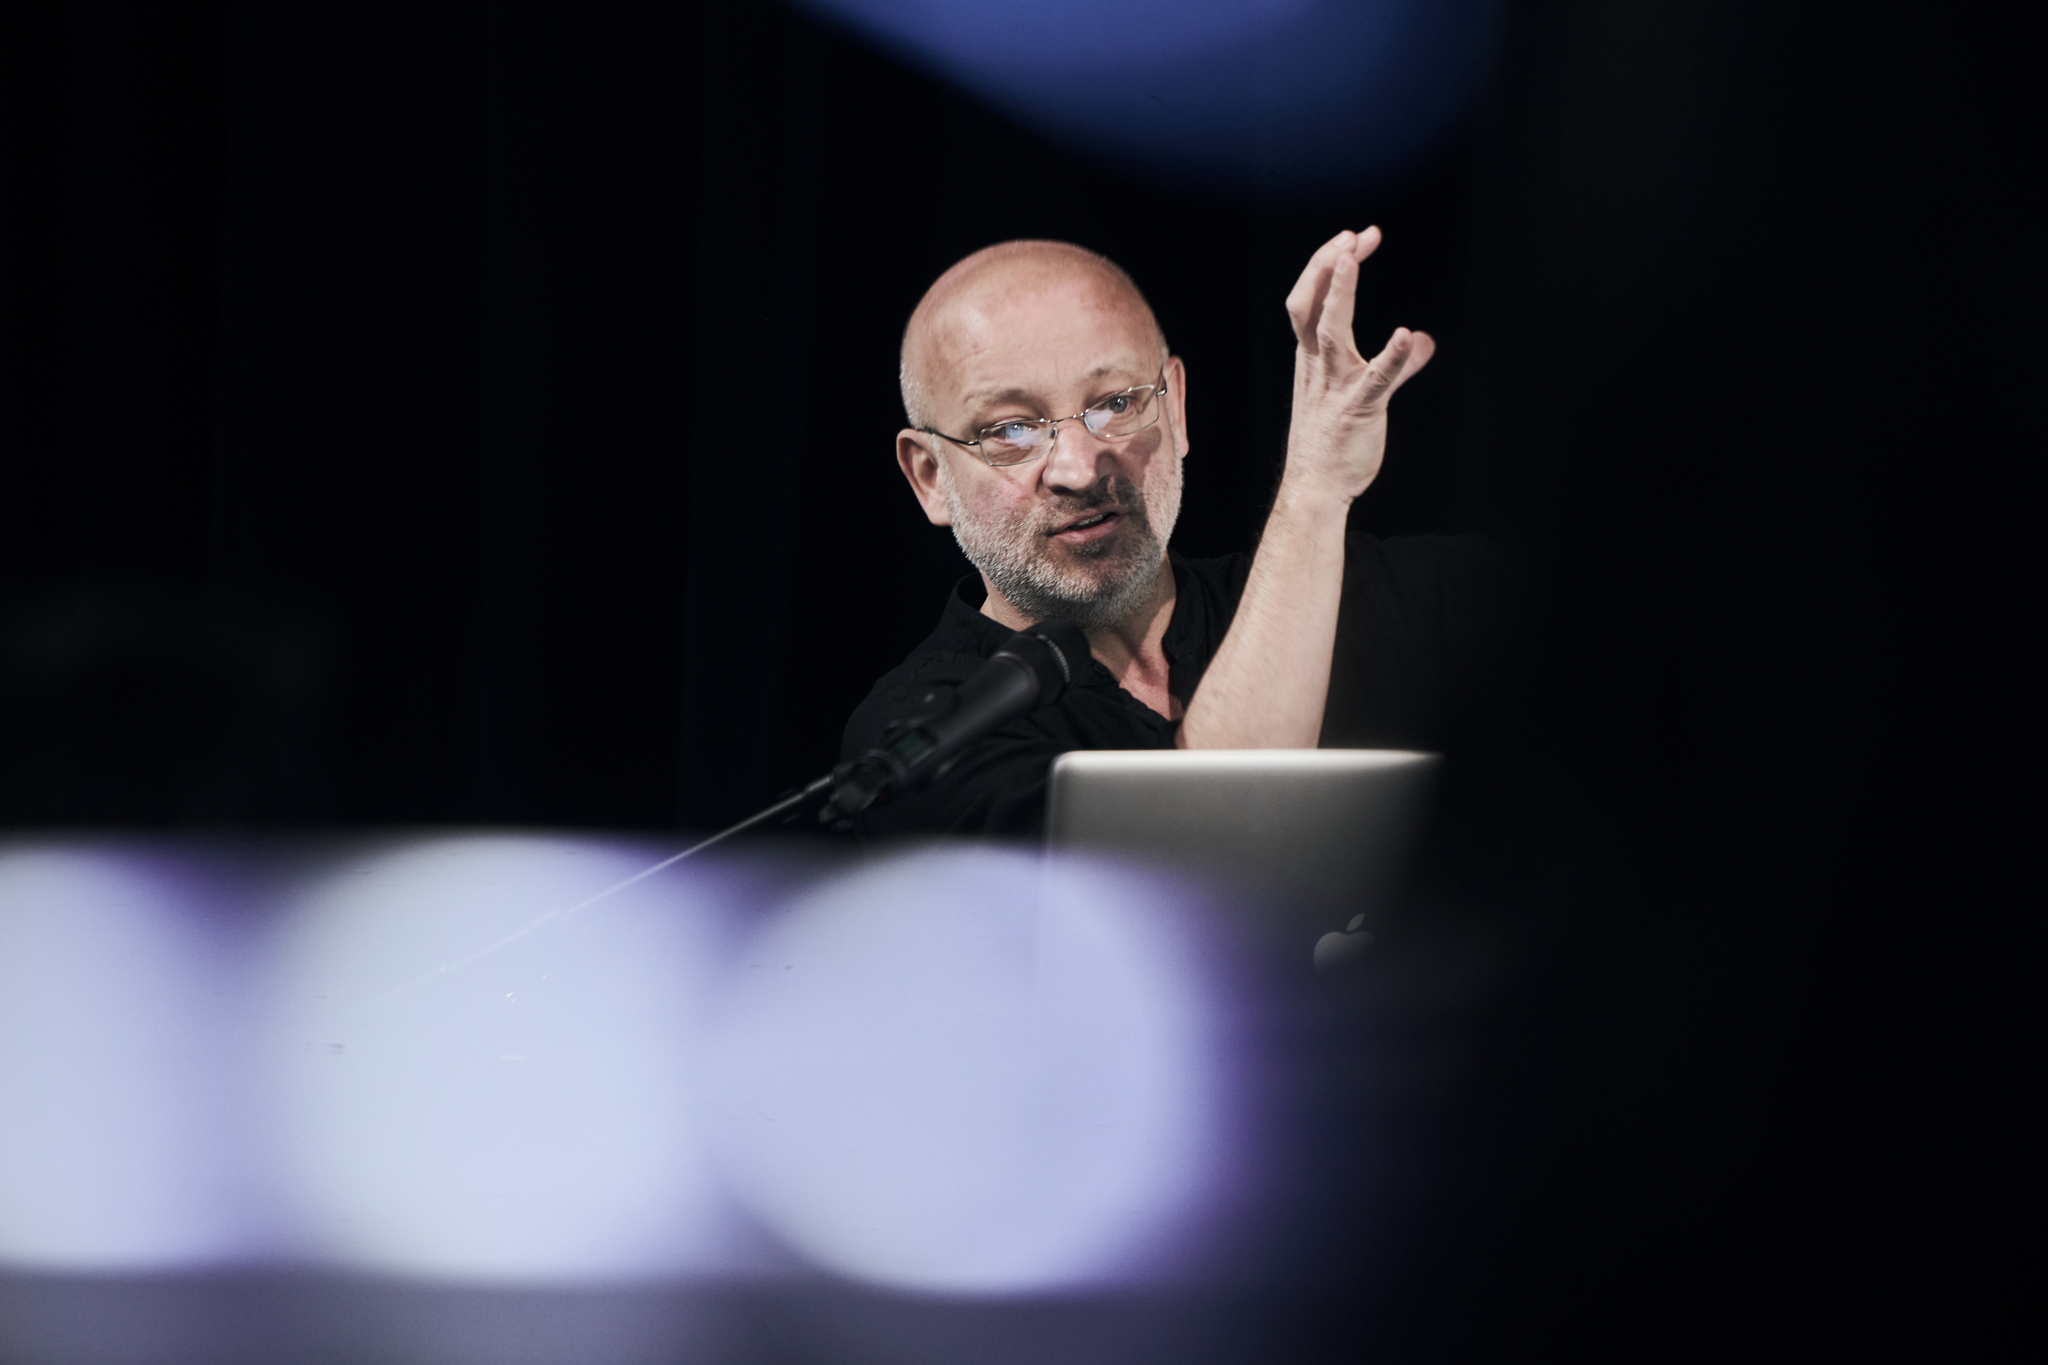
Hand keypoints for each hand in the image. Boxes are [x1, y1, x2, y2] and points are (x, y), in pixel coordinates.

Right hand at [1281, 226, 1434, 503]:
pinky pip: (1375, 379)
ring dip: (1340, 291)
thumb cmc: (1333, 440)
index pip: (1310, 299)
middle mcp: (1316, 365)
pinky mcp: (1357, 409)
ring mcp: (1334, 385)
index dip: (1328, 265)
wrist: (1315, 487)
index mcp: (1311, 358)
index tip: (1354, 238)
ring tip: (1354, 256)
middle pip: (1308, 303)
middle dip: (1327, 264)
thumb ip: (1396, 365)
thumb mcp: (1360, 394)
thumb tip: (1422, 341)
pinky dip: (1391, 357)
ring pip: (1329, 330)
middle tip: (1353, 235)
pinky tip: (1408, 336)